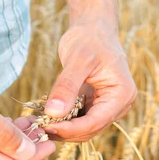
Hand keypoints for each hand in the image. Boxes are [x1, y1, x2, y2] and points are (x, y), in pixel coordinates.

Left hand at [43, 14, 136, 141]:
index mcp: (122, 95)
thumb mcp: (77, 60)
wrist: (94, 28)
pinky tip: (44, 117)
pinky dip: (62, 121)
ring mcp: (108, 107)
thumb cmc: (89, 38)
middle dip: (64, 131)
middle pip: (89, 130)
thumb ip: (67, 86)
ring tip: (38, 123)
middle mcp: (119, 105)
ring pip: (83, 129)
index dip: (69, 129)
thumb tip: (54, 113)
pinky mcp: (96, 106)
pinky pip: (79, 120)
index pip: (94, 122)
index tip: (45, 126)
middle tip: (37, 127)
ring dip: (61, 129)